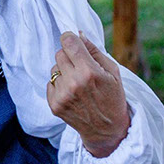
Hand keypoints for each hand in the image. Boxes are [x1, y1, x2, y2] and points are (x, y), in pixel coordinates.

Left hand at [47, 32, 129, 157]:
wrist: (106, 130)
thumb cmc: (113, 97)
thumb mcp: (112, 72)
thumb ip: (94, 51)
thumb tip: (78, 34)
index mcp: (89, 72)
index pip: (69, 43)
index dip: (70, 38)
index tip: (72, 40)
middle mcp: (73, 83)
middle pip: (59, 53)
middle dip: (69, 56)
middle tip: (81, 66)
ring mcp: (62, 95)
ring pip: (54, 68)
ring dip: (63, 71)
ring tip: (78, 82)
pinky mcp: (54, 104)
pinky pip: (50, 82)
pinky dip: (59, 84)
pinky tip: (72, 93)